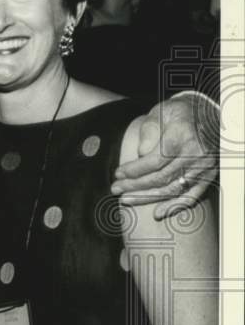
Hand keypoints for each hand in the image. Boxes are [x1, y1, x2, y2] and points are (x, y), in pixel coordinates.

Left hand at [112, 96, 218, 218]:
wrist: (208, 114)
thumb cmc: (179, 113)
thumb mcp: (160, 112)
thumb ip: (148, 130)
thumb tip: (140, 154)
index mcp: (182, 136)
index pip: (155, 160)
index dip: (135, 170)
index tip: (118, 174)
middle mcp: (195, 154)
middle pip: (162, 177)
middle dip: (135, 186)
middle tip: (115, 189)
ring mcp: (204, 167)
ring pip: (173, 189)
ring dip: (148, 198)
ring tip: (126, 200)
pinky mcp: (209, 176)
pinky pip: (192, 196)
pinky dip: (175, 206)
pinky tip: (157, 213)